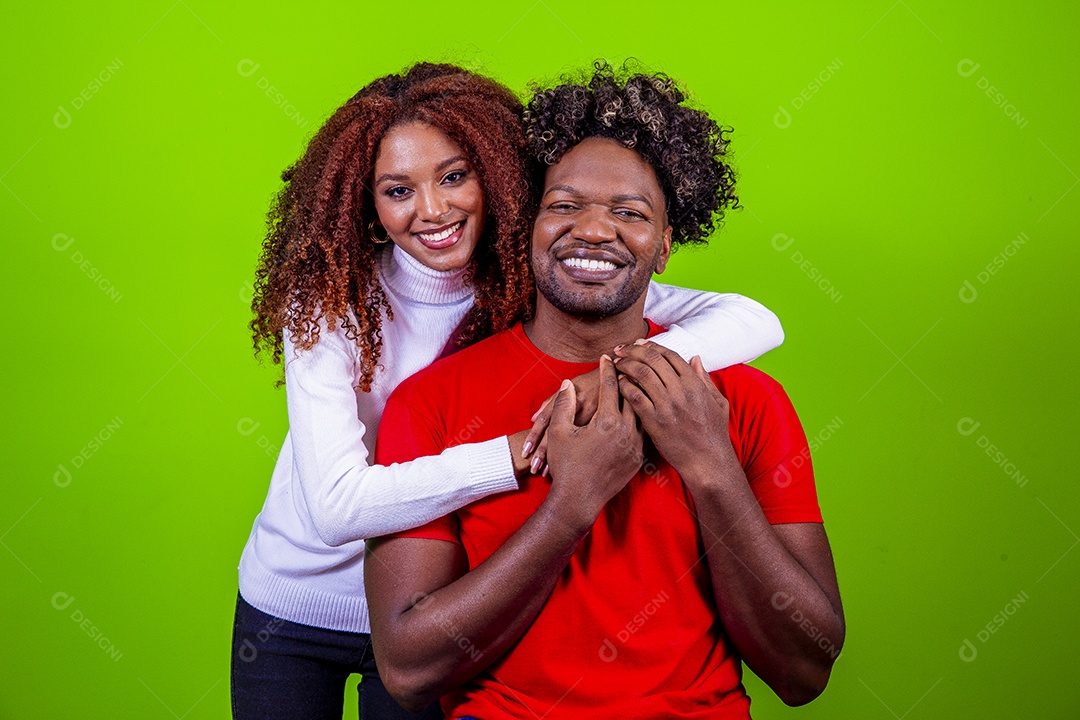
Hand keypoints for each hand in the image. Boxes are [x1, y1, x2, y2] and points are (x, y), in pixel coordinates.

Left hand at [520, 367, 601, 476]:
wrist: (623, 377)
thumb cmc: (592, 383)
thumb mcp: (572, 386)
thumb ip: (553, 402)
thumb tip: (533, 418)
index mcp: (568, 399)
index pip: (547, 419)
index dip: (534, 436)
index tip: (525, 453)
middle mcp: (580, 409)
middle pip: (558, 434)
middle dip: (545, 453)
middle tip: (534, 469)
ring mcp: (595, 419)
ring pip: (575, 442)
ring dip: (560, 459)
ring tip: (548, 474)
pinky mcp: (608, 426)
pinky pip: (594, 443)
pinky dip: (582, 457)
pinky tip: (576, 469)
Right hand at [543, 357, 643, 530]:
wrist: (579, 500)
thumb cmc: (566, 465)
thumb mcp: (558, 432)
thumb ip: (564, 404)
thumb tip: (568, 383)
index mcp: (606, 421)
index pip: (610, 386)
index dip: (607, 369)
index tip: (607, 356)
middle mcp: (626, 431)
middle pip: (634, 394)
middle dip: (630, 376)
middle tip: (629, 361)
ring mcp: (636, 445)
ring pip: (644, 412)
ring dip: (642, 395)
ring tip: (640, 381)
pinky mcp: (640, 458)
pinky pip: (647, 431)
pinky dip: (646, 417)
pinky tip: (646, 410)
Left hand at [614, 340, 737, 478]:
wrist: (708, 462)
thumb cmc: (714, 434)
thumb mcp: (718, 402)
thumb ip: (705, 379)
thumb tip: (695, 357)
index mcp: (695, 384)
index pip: (669, 355)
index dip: (651, 346)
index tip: (639, 344)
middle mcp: (681, 391)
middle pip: (652, 360)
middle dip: (633, 351)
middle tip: (620, 349)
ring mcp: (667, 406)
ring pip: (641, 375)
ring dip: (626, 365)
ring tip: (617, 363)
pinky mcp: (655, 422)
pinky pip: (635, 397)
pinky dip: (625, 386)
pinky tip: (619, 383)